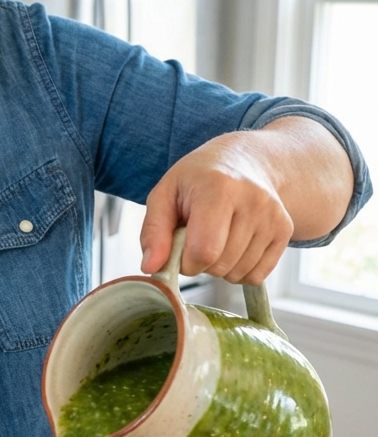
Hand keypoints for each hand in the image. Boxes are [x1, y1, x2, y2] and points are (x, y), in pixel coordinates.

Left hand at [139, 131, 293, 283]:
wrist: (245, 161)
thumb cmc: (198, 179)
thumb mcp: (165, 194)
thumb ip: (154, 231)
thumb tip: (151, 267)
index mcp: (219, 188)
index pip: (204, 251)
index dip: (185, 261)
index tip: (180, 247)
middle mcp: (253, 200)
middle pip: (221, 265)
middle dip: (201, 262)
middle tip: (198, 237)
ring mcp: (273, 216)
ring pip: (238, 273)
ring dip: (220, 267)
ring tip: (217, 237)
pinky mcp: (285, 230)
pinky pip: (257, 275)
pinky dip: (240, 270)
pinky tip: (234, 246)